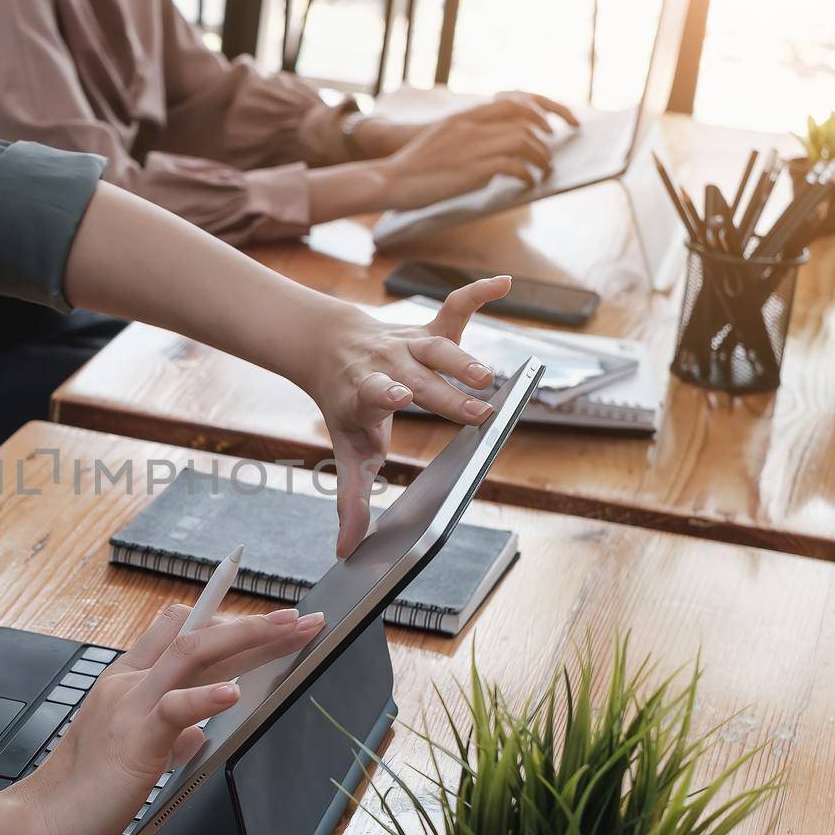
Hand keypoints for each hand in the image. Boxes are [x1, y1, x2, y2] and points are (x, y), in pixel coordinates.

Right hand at [8, 604, 324, 834]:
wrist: (43, 822)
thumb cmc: (84, 792)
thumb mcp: (133, 753)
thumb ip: (169, 734)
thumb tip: (201, 732)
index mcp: (127, 682)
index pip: (177, 632)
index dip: (222, 620)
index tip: (266, 619)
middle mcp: (130, 682)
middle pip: (198, 635)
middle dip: (254, 625)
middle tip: (301, 619)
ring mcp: (131, 704)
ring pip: (193, 652)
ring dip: (247, 638)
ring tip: (289, 630)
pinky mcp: (135, 738)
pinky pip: (175, 708)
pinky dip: (207, 699)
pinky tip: (235, 694)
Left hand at [306, 276, 509, 557]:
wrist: (330, 348)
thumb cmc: (347, 407)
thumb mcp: (346, 451)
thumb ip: (350, 499)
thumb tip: (345, 551)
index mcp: (364, 394)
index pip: (373, 393)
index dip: (383, 393)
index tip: (394, 394)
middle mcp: (386, 365)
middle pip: (417, 379)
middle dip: (444, 393)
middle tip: (476, 410)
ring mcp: (407, 344)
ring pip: (438, 348)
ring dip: (463, 360)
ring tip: (490, 376)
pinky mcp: (426, 329)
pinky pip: (454, 309)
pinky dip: (477, 294)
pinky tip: (505, 284)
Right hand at [377, 92, 579, 208]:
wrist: (390, 180)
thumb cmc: (413, 167)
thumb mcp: (441, 138)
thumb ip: (467, 135)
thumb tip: (494, 146)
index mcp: (464, 116)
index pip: (512, 102)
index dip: (538, 111)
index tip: (550, 125)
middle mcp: (471, 126)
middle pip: (524, 119)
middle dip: (545, 135)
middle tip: (551, 152)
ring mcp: (472, 146)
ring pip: (523, 141)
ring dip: (540, 157)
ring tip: (543, 170)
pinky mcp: (473, 170)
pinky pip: (514, 166)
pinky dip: (527, 175)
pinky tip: (527, 184)